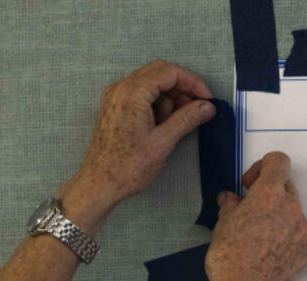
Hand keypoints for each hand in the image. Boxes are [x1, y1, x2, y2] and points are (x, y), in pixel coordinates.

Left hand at [61, 60, 216, 228]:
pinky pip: (140, 95)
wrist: (99, 184)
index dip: (193, 82)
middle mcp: (121, 88)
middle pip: (159, 72)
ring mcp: (116, 97)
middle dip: (182, 88)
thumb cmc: (128, 167)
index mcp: (133, 92)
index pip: (170, 72)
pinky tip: (161, 125)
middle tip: (196, 110)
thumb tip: (207, 106)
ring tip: (174, 124)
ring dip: (169, 98)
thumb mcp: (163, 142)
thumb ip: (187, 119)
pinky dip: (156, 104)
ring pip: (150, 83)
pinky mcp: (115, 107)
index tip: (207, 99)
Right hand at [206, 152, 306, 280]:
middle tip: (250, 212)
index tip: (249, 185)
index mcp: (270, 194)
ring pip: (293, 212)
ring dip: (278, 216)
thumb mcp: (222, 224)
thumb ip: (230, 205)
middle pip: (286, 186)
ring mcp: (303, 230)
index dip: (262, 167)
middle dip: (269, 193)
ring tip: (259, 237)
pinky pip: (298, 234)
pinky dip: (286, 236)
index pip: (278, 161)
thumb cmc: (230, 256)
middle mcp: (292, 207)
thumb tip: (230, 199)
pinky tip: (269, 253)